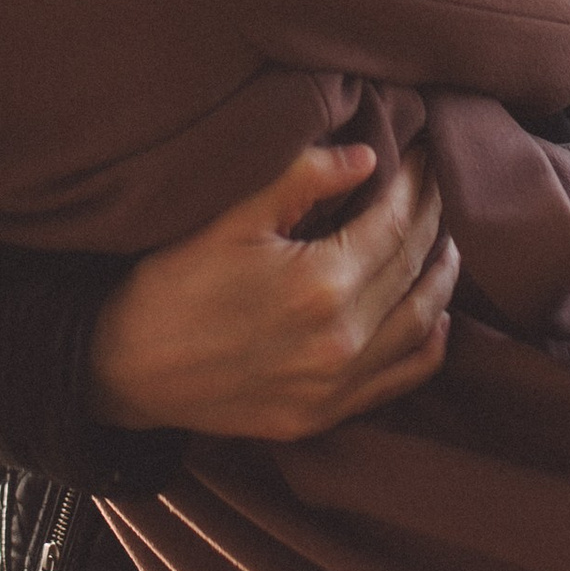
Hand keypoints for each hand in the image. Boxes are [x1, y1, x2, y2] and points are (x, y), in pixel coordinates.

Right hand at [86, 139, 457, 440]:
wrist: (123, 369)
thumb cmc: (171, 283)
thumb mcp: (229, 216)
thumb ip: (301, 179)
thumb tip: (365, 158)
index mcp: (320, 282)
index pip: (394, 223)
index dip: (415, 185)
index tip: (422, 154)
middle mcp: (341, 340)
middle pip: (411, 268)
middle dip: (431, 219)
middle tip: (439, 185)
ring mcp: (335, 387)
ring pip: (420, 324)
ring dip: (440, 279)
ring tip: (445, 241)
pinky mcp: (322, 416)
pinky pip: (400, 379)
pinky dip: (429, 346)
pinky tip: (437, 320)